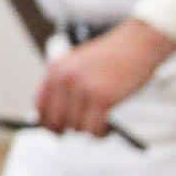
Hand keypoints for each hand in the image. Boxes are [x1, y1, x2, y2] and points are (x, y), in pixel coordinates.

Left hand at [35, 18, 175, 136]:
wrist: (136, 43)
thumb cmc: (110, 56)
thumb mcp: (76, 64)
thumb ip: (63, 84)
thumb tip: (53, 115)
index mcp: (55, 70)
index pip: (39, 106)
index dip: (48, 121)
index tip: (59, 128)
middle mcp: (65, 79)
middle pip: (55, 121)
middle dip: (68, 129)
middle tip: (82, 127)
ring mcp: (83, 88)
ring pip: (75, 127)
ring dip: (88, 129)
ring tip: (100, 121)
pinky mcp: (103, 97)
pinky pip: (93, 129)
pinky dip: (100, 132)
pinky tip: (107, 126)